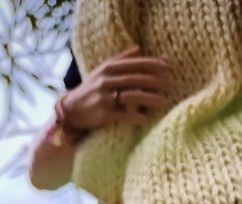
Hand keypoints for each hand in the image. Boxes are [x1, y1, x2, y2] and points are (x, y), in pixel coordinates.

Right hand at [58, 45, 172, 132]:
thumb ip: (121, 59)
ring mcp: (104, 97)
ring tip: (163, 101)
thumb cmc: (92, 88)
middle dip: (153, 81)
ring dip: (148, 98)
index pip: (133, 64)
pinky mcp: (102, 114)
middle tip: (169, 84)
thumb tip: (139, 48)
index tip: (166, 67)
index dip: (150, 65)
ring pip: (130, 96)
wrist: (72, 109)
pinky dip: (133, 116)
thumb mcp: (103, 70)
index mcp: (108, 68)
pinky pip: (121, 115)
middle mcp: (106, 81)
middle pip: (134, 79)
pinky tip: (145, 118)